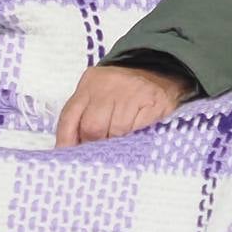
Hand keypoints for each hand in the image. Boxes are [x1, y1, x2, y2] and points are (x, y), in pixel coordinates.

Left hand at [55, 62, 195, 147]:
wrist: (163, 73)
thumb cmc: (126, 92)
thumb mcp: (99, 96)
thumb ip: (82, 118)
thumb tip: (67, 150)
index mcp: (90, 83)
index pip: (69, 116)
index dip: (68, 142)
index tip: (70, 159)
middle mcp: (108, 84)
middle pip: (92, 126)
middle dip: (96, 144)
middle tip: (103, 153)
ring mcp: (132, 91)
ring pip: (116, 131)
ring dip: (118, 144)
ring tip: (123, 144)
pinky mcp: (153, 102)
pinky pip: (138, 130)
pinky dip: (136, 139)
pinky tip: (138, 136)